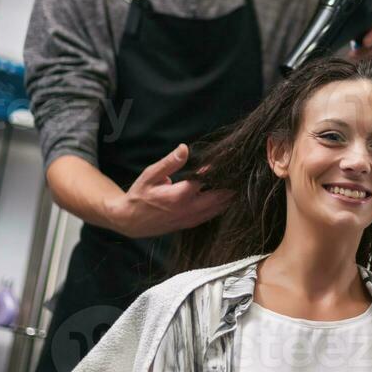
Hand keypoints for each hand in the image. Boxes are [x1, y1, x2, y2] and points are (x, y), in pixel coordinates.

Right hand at [105, 144, 231, 237]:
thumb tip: (184, 148)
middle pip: (220, 197)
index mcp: (179, 196)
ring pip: (219, 208)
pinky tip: (228, 194)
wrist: (130, 222)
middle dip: (231, 184)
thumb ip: (169, 163)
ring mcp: (191, 219)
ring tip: (238, 180)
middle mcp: (188, 210)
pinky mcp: (191, 224)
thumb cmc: (139, 196)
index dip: (218, 169)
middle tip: (241, 170)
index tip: (229, 157)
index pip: (206, 180)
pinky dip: (222, 205)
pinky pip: (212, 215)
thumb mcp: (150, 175)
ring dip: (230, 195)